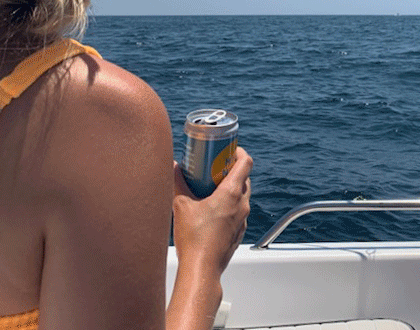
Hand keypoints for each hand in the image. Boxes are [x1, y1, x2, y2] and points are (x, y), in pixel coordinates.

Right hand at [171, 146, 252, 276]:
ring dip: (232, 189)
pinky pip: (239, 212)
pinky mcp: (238, 233)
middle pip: (245, 179)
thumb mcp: (181, 206)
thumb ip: (177, 183)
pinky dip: (231, 205)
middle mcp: (242, 204)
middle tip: (217, 167)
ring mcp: (243, 220)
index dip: (239, 152)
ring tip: (213, 188)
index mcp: (232, 193)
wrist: (201, 269)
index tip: (229, 149)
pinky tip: (213, 210)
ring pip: (243, 196)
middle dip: (233, 170)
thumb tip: (173, 167)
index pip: (246, 163)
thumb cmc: (194, 238)